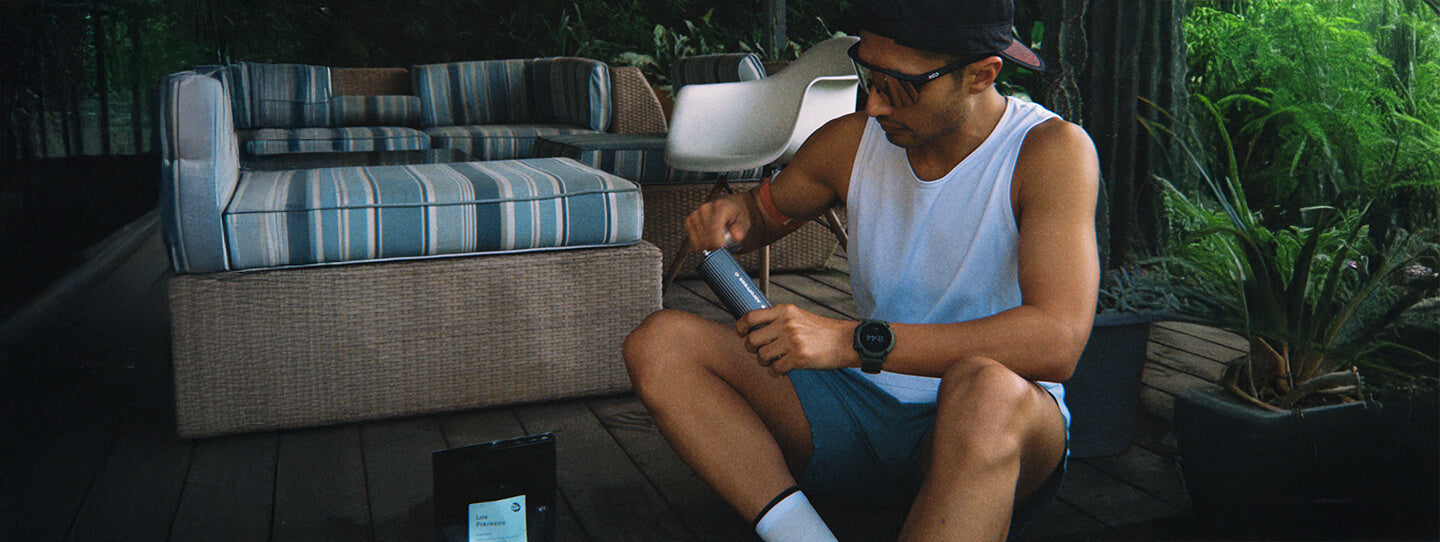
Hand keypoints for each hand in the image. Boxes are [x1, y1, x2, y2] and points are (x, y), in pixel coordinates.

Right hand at [685, 194, 749, 250]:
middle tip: (723, 245)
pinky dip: (699, 243)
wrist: (731, 207)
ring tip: (716, 240)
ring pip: (698, 240)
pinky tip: (708, 240)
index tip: (723, 249)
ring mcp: (696, 214)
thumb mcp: (745, 221)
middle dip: (715, 246)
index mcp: (720, 207)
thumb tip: (736, 237)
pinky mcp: (689, 220)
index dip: (717, 243)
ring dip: (707, 245)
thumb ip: (741, 229)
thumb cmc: (738, 215)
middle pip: (706, 237)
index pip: (714, 229)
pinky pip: (692, 239)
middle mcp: (705, 208)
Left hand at [736, 304, 858, 374]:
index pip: (750, 317)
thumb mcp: (798, 316)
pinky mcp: (799, 358)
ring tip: (776, 361)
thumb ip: (778, 320)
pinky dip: (777, 372)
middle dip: (752, 349)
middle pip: (752, 340)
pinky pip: (775, 369)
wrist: (845, 341)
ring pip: (762, 356)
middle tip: (760, 352)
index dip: (741, 328)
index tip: (742, 334)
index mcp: (785, 311)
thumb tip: (754, 329)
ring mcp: (792, 341)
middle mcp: (786, 324)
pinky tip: (784, 370)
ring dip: (765, 362)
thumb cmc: (822, 331)